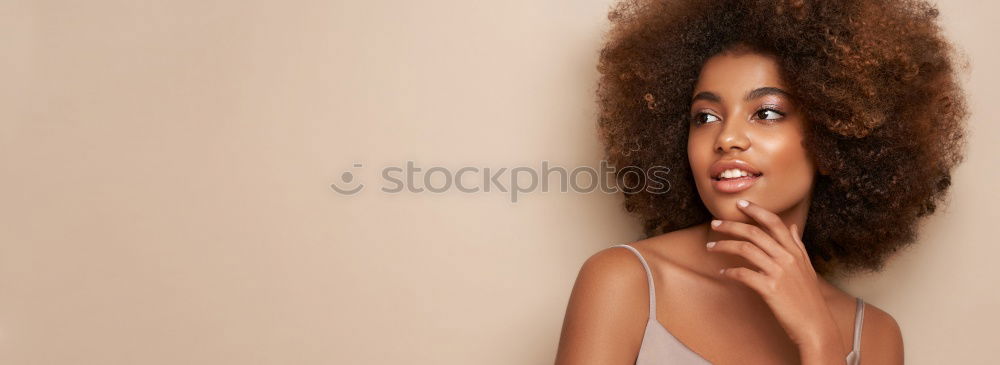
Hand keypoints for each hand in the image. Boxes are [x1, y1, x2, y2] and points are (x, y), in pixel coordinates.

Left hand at [706, 199, 847, 363]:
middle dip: (732, 226)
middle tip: (715, 223)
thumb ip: (797, 246)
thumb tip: (792, 227)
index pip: (774, 223)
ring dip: (725, 246)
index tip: (740, 204)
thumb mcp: (807, 268)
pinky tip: (723, 272)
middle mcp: (787, 258)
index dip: (757, 211)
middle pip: (755, 233)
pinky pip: (744, 274)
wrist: (815, 326)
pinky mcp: (770, 289)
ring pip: (746, 250)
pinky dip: (731, 271)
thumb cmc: (809, 299)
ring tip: (711, 247)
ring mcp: (778, 273)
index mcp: (795, 252)